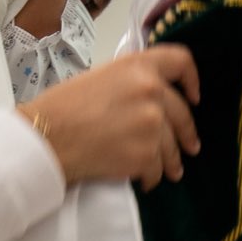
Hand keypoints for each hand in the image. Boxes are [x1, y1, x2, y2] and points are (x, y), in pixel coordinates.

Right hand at [26, 45, 201, 190]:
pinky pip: (158, 169)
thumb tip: (151, 98)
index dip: (192, 80)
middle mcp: (151, 91)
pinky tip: (144, 179)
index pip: (180, 61)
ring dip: (172, 161)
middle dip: (187, 133)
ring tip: (171, 171)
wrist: (47, 137)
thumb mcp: (100, 78)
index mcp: (138, 66)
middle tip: (190, 146)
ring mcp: (152, 123)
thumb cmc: (63, 107)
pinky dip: (152, 176)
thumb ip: (132, 82)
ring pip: (172, 146)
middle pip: (183, 113)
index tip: (194, 97)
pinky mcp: (146, 154)